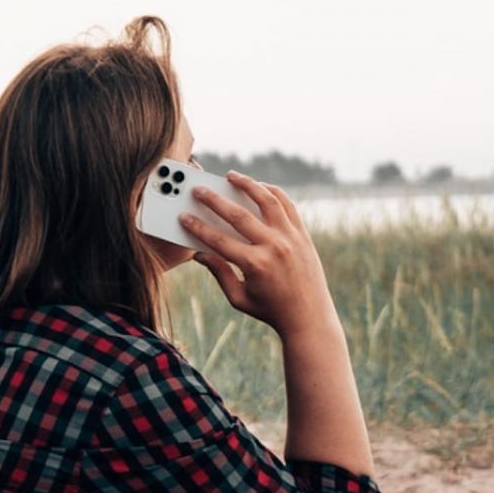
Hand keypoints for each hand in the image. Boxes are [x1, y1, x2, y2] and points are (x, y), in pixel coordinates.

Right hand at [178, 173, 339, 339]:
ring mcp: (290, 238)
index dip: (198, 227)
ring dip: (247, 184)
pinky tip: (259, 186)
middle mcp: (273, 247)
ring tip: (231, 175)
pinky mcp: (303, 235)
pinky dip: (272, 192)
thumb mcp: (240, 298)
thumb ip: (220, 274)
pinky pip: (287, 205)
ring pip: (266, 200)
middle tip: (198, 189)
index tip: (184, 216)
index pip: (219, 240)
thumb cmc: (271, 310)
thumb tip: (199, 253)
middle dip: (214, 200)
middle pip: (237, 215)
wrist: (309, 317)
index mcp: (255, 265)